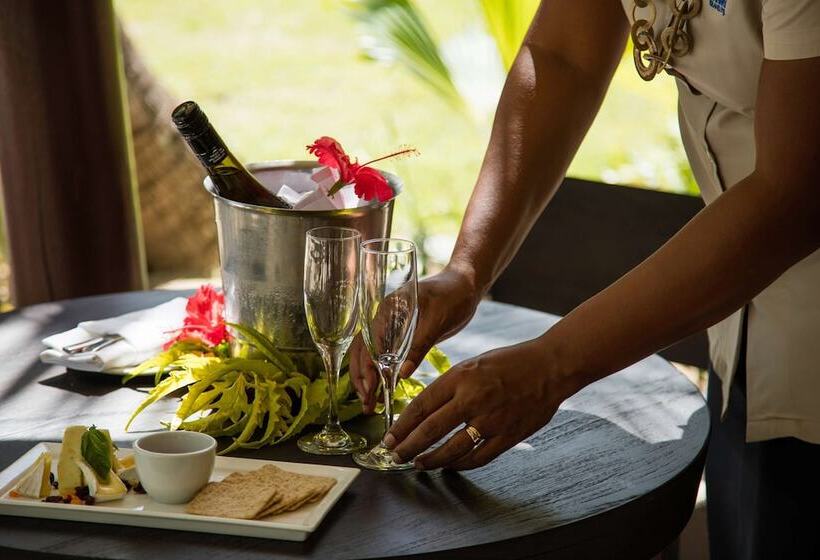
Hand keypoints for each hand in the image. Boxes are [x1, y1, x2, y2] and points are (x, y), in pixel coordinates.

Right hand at [350, 264, 480, 412]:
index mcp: (387, 309)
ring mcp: (390, 327)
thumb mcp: (437, 320)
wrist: (465, 285)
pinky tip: (383, 391)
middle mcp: (383, 318)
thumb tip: (401, 374)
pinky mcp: (401, 337)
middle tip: (368, 404)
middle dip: (361, 378)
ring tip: (370, 405)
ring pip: (370, 356)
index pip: (368, 341)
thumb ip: (419, 345)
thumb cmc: (453, 295)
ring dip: (367, 380)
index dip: (366, 366)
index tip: (370, 388)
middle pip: (363, 351)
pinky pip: (384, 357)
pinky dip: (381, 375)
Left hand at [382, 338, 569, 469]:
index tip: (390, 437)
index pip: (421, 406)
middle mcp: (473, 399)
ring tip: (419, 464)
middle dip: (408, 447)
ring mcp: (491, 420)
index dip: (402, 425)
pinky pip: (478, 457)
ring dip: (431, 460)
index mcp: (460, 377)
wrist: (551, 366)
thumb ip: (450, 385)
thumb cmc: (510, 361)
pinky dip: (460, 464)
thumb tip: (424, 408)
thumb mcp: (473, 363)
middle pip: (430, 430)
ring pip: (452, 449)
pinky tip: (450, 465)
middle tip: (395, 455)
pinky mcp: (508, 435)